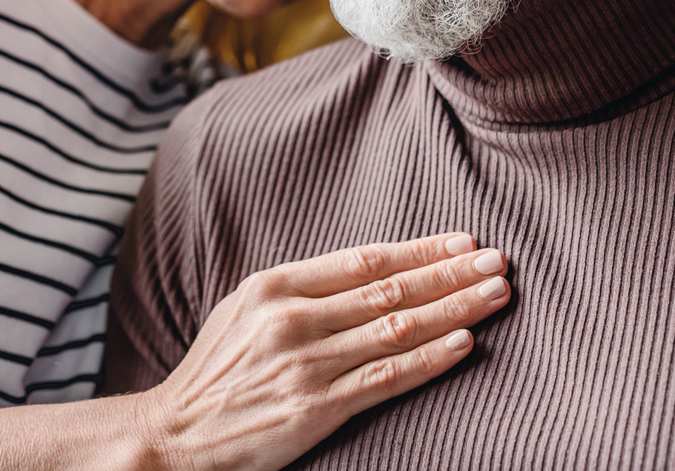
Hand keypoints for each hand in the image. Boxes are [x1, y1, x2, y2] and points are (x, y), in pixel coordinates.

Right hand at [137, 233, 508, 470]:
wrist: (175, 434)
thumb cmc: (214, 372)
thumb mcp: (243, 310)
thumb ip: (299, 291)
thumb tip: (367, 273)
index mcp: (273, 286)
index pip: (365, 260)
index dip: (420, 249)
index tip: (463, 240)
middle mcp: (292, 319)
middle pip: (390, 289)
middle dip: (451, 272)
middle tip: (499, 260)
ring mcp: (306, 364)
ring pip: (397, 328)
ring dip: (455, 308)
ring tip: (496, 294)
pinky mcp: (316, 408)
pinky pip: (386, 378)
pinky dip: (430, 359)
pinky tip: (465, 343)